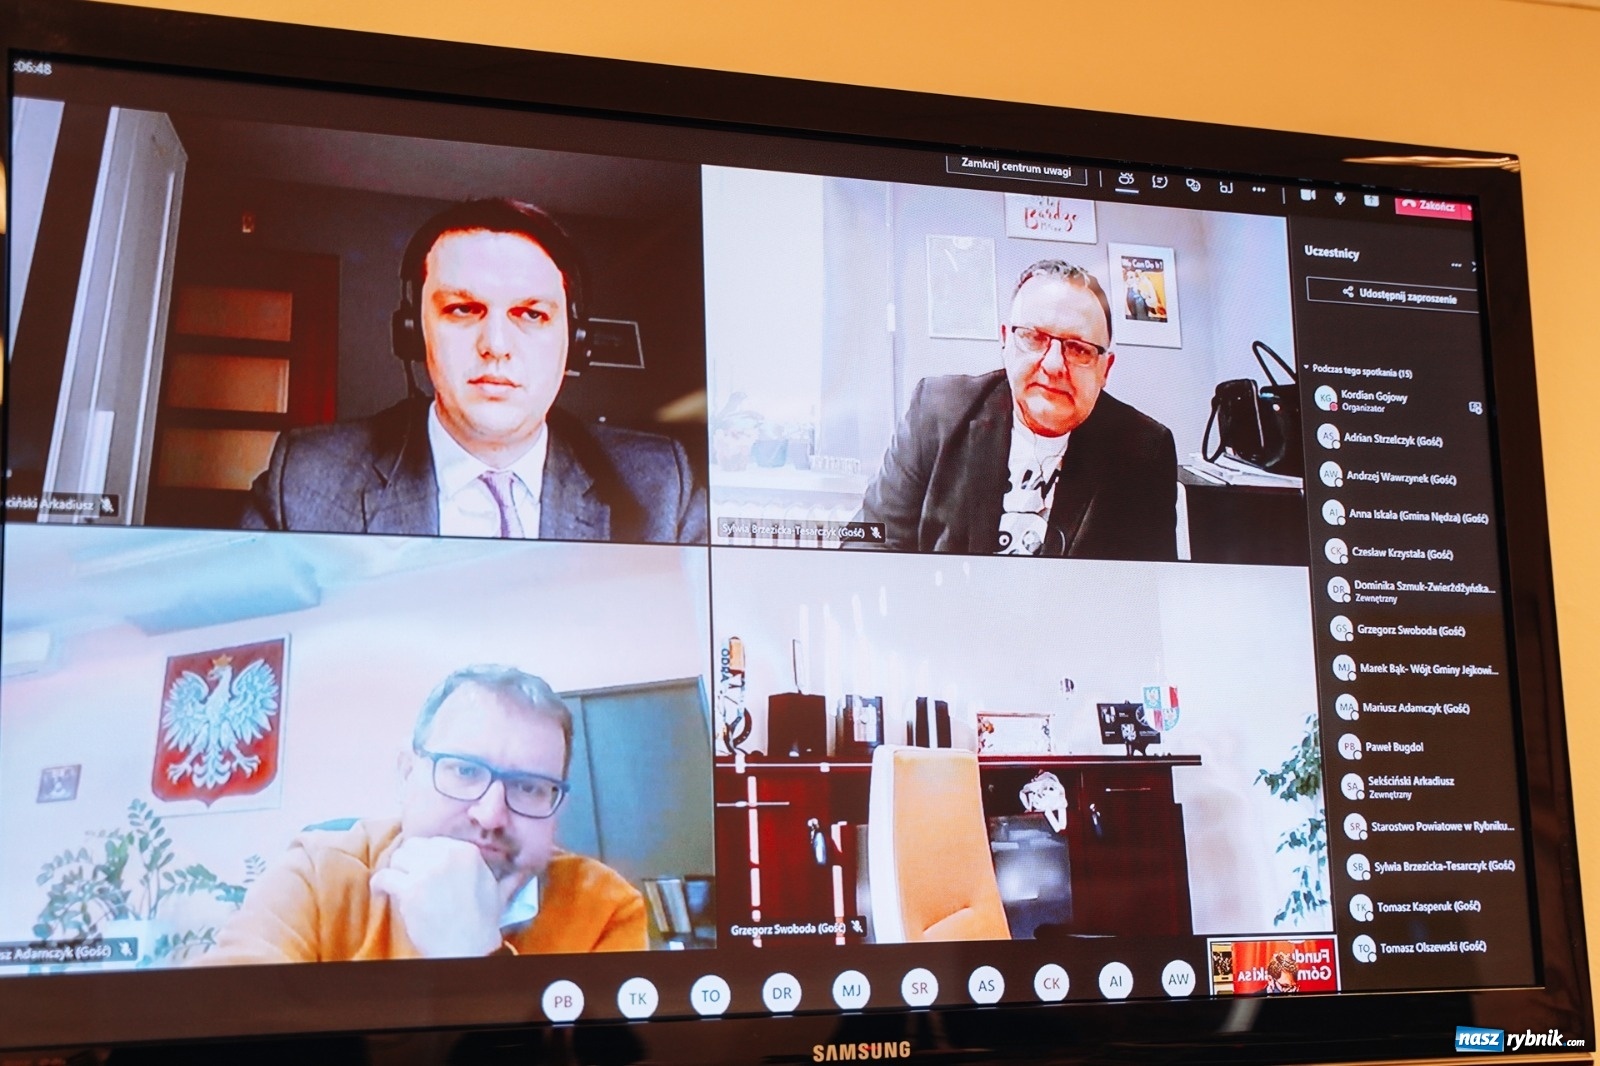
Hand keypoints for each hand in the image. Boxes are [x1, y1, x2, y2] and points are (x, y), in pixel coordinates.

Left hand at [370, 836, 503, 956]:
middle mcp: (447, 856)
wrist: (469, 948)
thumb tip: (524, 870)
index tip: (423, 868)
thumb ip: (507, 877)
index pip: (435, 842)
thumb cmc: (483, 924)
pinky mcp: (410, 890)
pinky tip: (381, 889)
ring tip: (396, 884)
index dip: (426, 856)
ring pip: (398, 858)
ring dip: (396, 871)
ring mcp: (427, 872)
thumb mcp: (499, 892)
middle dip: (410, 861)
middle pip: (414, 846)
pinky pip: (385, 876)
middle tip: (409, 876)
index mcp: (467, 852)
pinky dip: (380, 883)